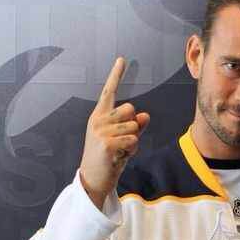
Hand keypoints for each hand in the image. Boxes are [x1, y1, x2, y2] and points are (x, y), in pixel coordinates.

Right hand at [79, 56, 149, 208]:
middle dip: (133, 127)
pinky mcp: (107, 142)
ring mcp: (101, 130)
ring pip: (134, 127)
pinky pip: (133, 139)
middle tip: (120, 144)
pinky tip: (118, 157)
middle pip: (131, 110)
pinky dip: (131, 150)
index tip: (122, 59)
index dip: (116, 75)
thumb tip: (145, 115)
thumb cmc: (108, 159)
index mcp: (99, 116)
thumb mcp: (122, 140)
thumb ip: (134, 126)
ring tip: (118, 152)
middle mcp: (98, 119)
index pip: (109, 92)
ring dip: (132, 142)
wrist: (94, 180)